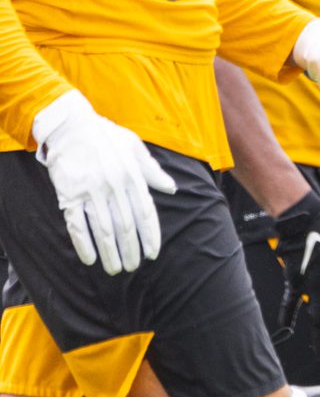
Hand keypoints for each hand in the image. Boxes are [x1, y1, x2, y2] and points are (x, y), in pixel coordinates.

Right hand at [33, 90, 172, 275]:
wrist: (71, 126)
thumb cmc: (107, 136)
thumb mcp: (135, 148)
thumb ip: (152, 171)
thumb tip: (172, 188)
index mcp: (132, 176)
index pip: (146, 213)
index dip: (150, 236)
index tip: (153, 254)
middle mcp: (114, 186)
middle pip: (125, 226)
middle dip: (131, 250)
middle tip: (133, 267)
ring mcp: (90, 191)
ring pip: (103, 229)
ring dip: (110, 252)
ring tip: (115, 270)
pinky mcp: (69, 194)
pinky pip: (77, 224)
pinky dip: (84, 244)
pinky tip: (90, 259)